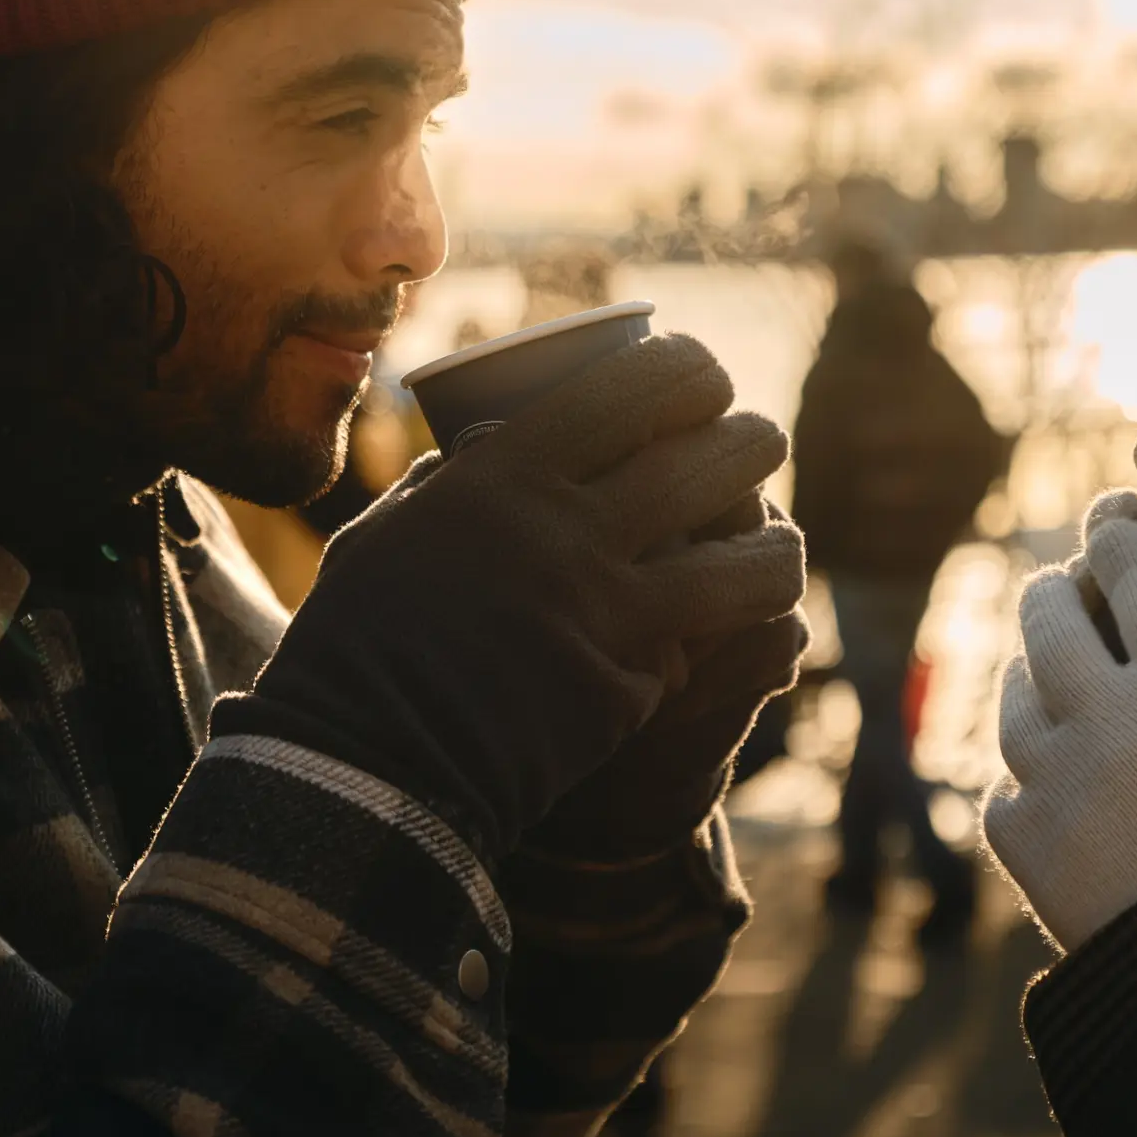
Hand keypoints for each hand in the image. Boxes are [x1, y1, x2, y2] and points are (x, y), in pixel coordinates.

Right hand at [227, 334, 806, 865]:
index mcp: (503, 477)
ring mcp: (605, 614)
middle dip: (750, 443)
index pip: (629, 390)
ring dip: (774, 550)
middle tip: (758, 443)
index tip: (705, 377)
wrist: (366, 765)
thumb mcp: (386, 535)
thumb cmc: (357, 643)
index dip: (687, 370)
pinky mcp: (625, 690)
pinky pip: (692, 654)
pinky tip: (707, 648)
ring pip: (742, 566)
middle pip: (706, 462)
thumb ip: (445, 486)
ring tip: (779, 545)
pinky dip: (702, 649)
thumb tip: (479, 448)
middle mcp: (567, 532)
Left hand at [984, 485, 1136, 950]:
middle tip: (1062, 583)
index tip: (1112, 517)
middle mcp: (1104, 716)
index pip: (1134, 576)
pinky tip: (1041, 776)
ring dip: (1027, 674)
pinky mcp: (1018, 841)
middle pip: (1050, 620)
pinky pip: (1004, 785)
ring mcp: (1050, 776)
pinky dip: (1022, 774)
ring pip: (1014, 697)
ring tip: (1042, 669)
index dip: (1117, 535)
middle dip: (1054, 590)